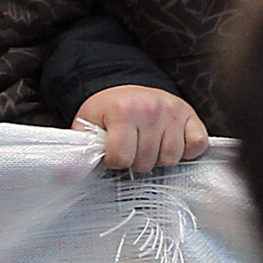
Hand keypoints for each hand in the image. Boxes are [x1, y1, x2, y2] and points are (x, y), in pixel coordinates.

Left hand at [76, 85, 207, 173]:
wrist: (125, 88)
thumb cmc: (106, 112)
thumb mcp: (86, 126)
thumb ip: (77, 151)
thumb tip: (65, 174)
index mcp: (122, 111)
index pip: (121, 159)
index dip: (115, 162)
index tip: (113, 153)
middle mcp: (150, 109)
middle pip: (147, 161)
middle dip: (137, 162)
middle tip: (132, 150)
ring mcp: (172, 111)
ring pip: (171, 157)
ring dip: (159, 158)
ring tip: (149, 147)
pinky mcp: (190, 114)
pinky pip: (197, 145)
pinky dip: (187, 150)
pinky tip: (172, 144)